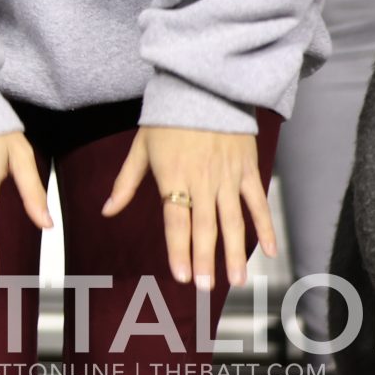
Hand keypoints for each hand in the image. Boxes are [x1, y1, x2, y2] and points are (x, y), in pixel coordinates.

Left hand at [102, 125, 274, 291]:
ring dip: (235, 251)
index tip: (180, 275)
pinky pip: (257, 202)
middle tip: (206, 288)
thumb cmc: (166, 119)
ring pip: (233, 220)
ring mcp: (227, 176)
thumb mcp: (140, 148)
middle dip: (205, 259)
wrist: (202, 87)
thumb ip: (125, 183)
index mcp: (172, 176)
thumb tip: (106, 211)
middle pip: (205, 226)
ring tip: (236, 280)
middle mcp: (202, 180)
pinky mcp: (247, 169)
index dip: (178, 249)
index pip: (175, 220)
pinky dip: (264, 226)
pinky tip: (268, 251)